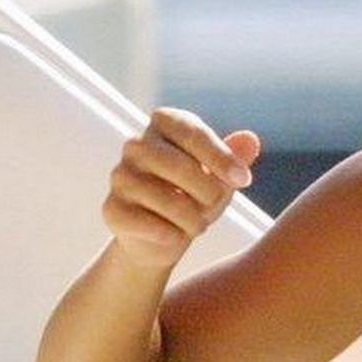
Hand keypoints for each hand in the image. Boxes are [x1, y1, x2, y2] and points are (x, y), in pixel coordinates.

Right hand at [101, 107, 261, 268]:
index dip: (220, 157)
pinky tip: (176, 235)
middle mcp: (136, 145)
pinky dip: (172, 235)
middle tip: (214, 205)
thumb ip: (235, 157)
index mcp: (164, 125)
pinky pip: (148, 224)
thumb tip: (250, 140)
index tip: (243, 180)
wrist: (164, 236)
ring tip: (197, 224)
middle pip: (176, 164)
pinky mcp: (112, 209)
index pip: (191, 131)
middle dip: (207, 191)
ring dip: (193, 219)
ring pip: (164, 198)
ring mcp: (119, 176)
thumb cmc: (196, 195)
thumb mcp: (221, 176)